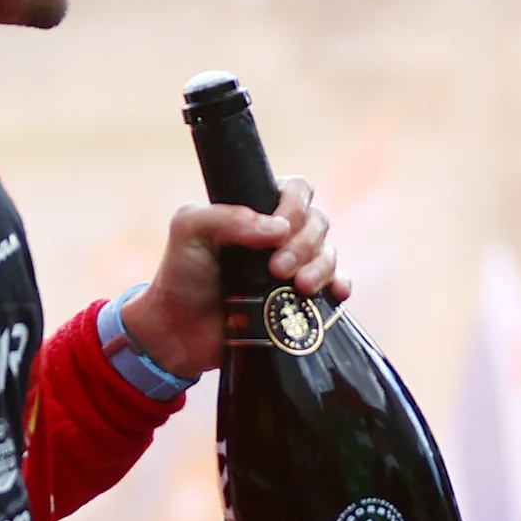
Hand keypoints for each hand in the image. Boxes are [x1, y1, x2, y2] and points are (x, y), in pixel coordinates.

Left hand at [123, 176, 342, 378]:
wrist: (180, 330)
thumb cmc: (181, 275)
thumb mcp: (189, 229)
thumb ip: (226, 217)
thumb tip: (278, 229)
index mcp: (257, 211)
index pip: (296, 190)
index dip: (295, 206)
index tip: (277, 229)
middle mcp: (280, 236)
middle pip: (318, 222)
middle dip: (304, 244)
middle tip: (276, 267)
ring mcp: (294, 268)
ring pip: (329, 252)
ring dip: (320, 266)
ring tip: (298, 286)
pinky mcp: (302, 299)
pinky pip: (338, 284)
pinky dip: (341, 284)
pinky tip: (334, 292)